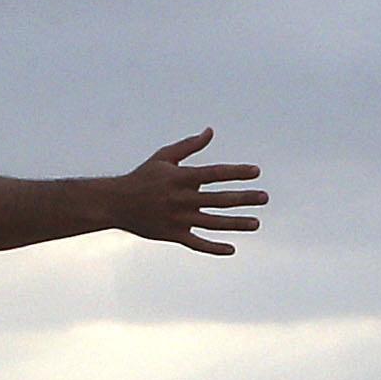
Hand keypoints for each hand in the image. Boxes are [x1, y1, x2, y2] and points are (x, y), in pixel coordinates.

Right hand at [112, 130, 264, 255]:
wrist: (116, 202)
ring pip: (213, 223)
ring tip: (256, 223)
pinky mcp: (173, 235)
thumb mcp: (164, 156)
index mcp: (181, 177)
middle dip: (244, 199)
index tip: (256, 171)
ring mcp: (178, 219)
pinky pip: (197, 244)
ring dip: (236, 224)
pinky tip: (231, 248)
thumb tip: (211, 131)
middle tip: (264, 197)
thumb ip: (189, 146)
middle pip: (219, 199)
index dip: (236, 172)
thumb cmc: (143, 176)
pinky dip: (214, 248)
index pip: (214, 174)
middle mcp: (182, 199)